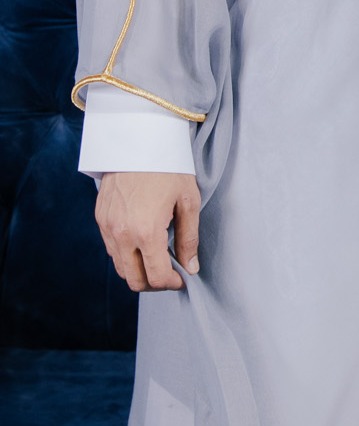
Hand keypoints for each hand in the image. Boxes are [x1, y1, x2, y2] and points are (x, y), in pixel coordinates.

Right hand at [95, 171, 200, 290]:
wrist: (139, 141)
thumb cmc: (169, 169)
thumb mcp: (188, 202)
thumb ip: (189, 239)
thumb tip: (191, 267)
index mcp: (147, 232)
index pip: (156, 277)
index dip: (171, 283)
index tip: (181, 278)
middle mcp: (122, 234)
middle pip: (134, 280)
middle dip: (154, 283)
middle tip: (169, 273)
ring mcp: (108, 227)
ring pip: (120, 267)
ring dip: (138, 270)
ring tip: (157, 257)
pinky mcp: (100, 218)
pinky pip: (111, 249)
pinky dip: (126, 254)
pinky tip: (142, 243)